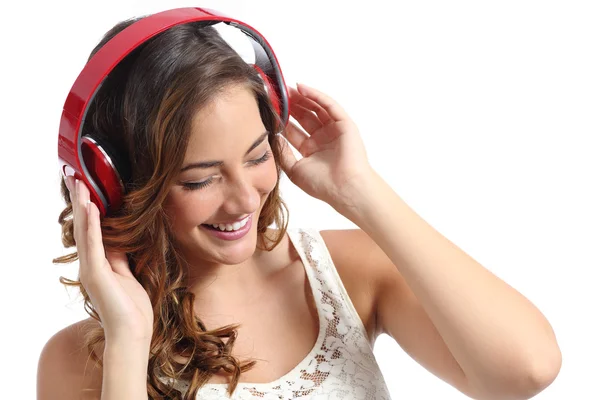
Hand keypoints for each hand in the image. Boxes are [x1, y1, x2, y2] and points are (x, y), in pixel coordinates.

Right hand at [65, 176, 152, 344]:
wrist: (132, 332)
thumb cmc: (132, 308)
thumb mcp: (127, 274)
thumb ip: (119, 257)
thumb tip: (117, 239)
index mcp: (98, 263)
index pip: (91, 229)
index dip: (88, 208)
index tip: (86, 187)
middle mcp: (90, 264)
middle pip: (84, 225)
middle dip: (80, 201)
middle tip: (75, 177)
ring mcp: (91, 269)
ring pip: (85, 231)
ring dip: (83, 206)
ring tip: (80, 184)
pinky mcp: (97, 274)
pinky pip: (94, 244)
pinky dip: (93, 225)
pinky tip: (92, 208)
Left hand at [278, 83, 374, 208]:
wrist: (344, 189)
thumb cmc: (322, 184)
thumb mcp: (294, 169)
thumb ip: (283, 153)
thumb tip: (271, 137)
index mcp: (311, 149)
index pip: (294, 130)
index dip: (282, 119)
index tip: (270, 110)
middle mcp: (323, 138)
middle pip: (304, 116)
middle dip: (291, 105)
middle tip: (277, 94)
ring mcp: (334, 130)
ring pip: (316, 108)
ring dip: (302, 97)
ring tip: (287, 89)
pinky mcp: (345, 124)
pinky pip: (329, 105)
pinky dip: (316, 96)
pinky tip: (302, 88)